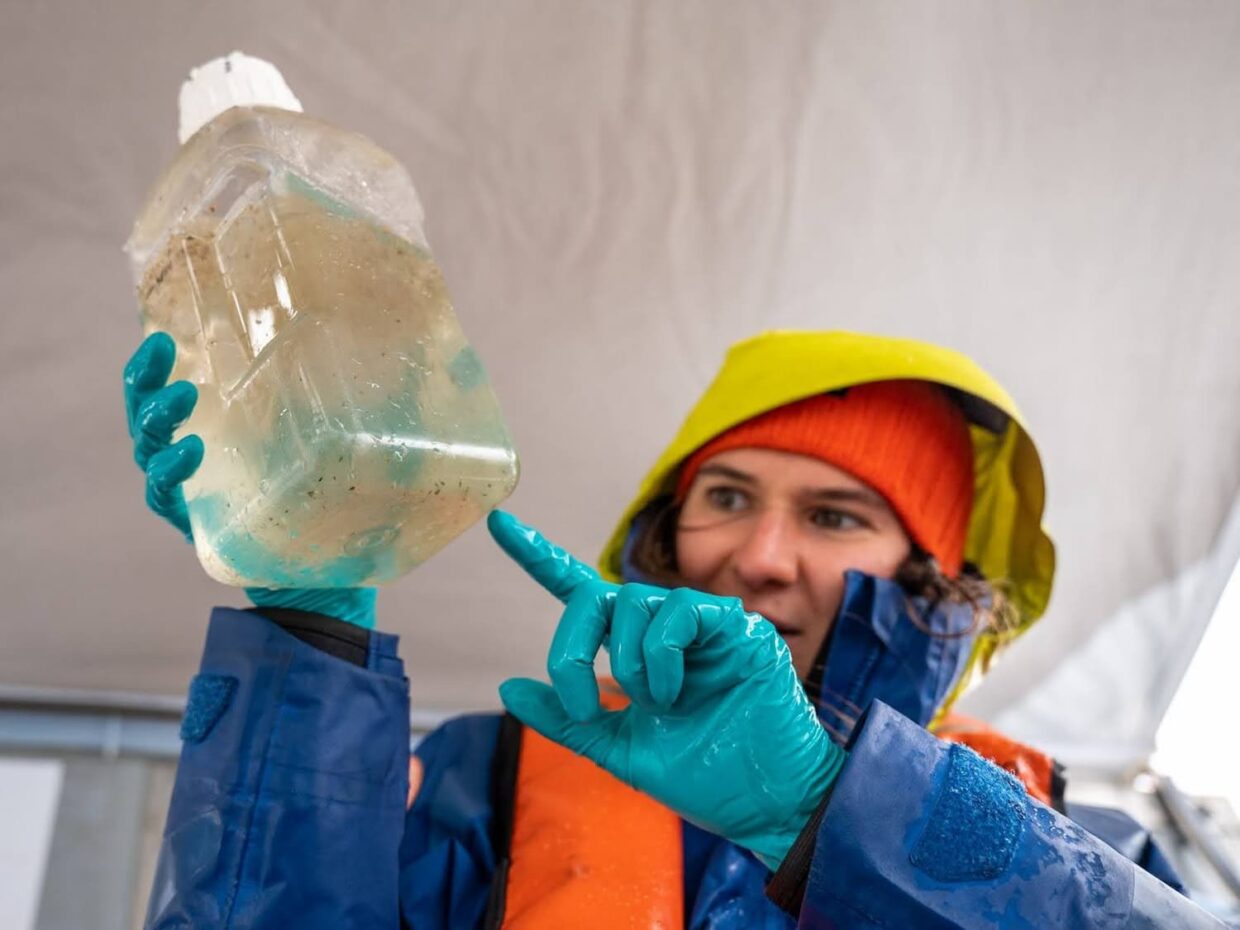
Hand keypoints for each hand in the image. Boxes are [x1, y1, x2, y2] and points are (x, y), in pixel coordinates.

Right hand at [123, 333, 376, 627]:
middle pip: (146, 413)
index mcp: (219, 428)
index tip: (163, 335)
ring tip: (184, 397)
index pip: (170, 387)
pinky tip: (190, 452)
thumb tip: (428, 363)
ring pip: (149, 449)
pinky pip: (164, 497)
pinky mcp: (196, 526)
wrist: (329, 579)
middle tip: (168, 355)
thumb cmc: (334, 499)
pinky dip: (171, 472)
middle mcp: (195, 457)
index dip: (157, 361)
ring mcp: (191, 493)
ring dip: (158, 419)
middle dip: (148, 380)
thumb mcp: (351, 445)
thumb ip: (372, 406)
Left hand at [488, 510, 845, 868]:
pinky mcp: (736, 626)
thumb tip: (508, 688)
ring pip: (633, 601)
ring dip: (628, 662)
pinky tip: (676, 691)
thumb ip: (567, 718)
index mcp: (633, 651)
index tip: (497, 524)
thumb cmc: (702, 775)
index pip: (580, 593)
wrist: (762, 804)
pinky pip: (680, 611)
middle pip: (596, 595)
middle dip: (571, 647)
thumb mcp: (618, 749)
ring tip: (656, 705)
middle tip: (580, 701)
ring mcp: (700, 624)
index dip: (539, 557)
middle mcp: (663, 629)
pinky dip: (662, 655)